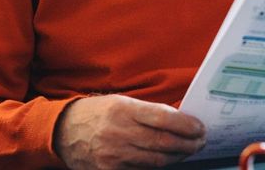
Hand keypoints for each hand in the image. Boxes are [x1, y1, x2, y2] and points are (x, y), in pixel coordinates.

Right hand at [54, 94, 206, 168]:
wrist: (64, 131)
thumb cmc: (97, 113)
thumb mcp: (121, 102)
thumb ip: (149, 112)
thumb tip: (180, 120)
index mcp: (122, 109)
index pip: (164, 118)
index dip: (186, 125)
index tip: (199, 127)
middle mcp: (118, 133)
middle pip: (163, 143)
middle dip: (188, 143)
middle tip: (200, 141)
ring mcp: (113, 155)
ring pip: (157, 161)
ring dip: (178, 157)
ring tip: (188, 150)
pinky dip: (159, 167)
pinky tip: (168, 160)